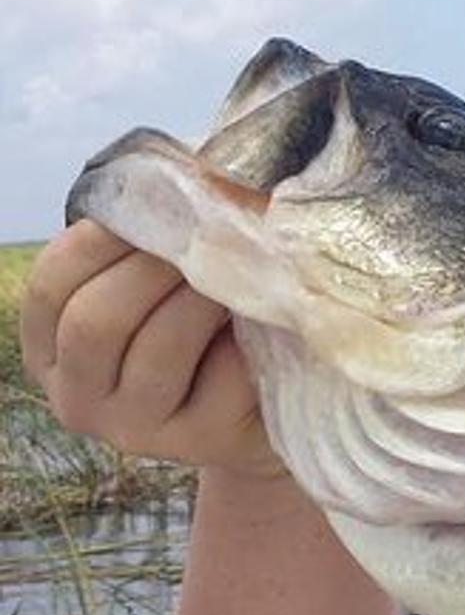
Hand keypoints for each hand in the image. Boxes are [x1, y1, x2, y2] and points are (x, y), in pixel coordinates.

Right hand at [19, 220, 281, 477]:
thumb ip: (152, 244)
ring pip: (157, 347)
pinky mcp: (196, 442)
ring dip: (203, 298)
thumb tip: (191, 172)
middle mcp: (78, 395)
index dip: (100, 238)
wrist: (261, 411)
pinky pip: (220, 378)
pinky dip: (243, 339)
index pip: (53, 285)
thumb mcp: (163, 289)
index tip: (154, 205)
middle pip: (96, 320)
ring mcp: (133, 428)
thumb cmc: (205, 334)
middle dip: (154, 267)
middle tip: (207, 235)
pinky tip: (263, 320)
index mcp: (51, 347)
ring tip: (238, 270)